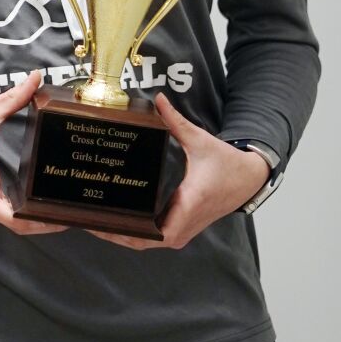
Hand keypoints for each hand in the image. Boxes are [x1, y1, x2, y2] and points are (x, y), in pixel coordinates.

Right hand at [0, 71, 65, 236]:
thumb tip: (36, 79)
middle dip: (40, 222)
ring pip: (7, 222)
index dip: (26, 218)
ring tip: (58, 210)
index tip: (50, 215)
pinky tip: (36, 206)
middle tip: (68, 213)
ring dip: (31, 220)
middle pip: (11, 221)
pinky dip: (18, 215)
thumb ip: (13, 98)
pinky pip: (0, 216)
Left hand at [89, 93, 267, 250]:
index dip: (133, 232)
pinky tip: (119, 223)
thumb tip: (158, 99)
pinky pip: (157, 237)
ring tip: (97, 224)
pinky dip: (138, 235)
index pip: (160, 231)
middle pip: (148, 241)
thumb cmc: (225, 162)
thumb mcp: (200, 140)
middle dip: (120, 236)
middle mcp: (187, 222)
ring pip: (151, 242)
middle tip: (91, 222)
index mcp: (190, 202)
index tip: (109, 224)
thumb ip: (175, 121)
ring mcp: (186, 228)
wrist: (248, 179)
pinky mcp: (184, 227)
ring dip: (127, 237)